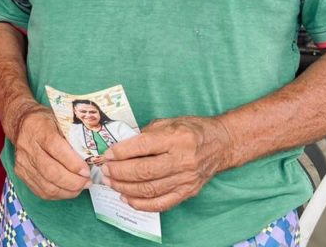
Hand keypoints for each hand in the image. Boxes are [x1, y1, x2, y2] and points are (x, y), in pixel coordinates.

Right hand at [12, 107, 89, 199]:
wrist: (20, 124)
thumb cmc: (44, 121)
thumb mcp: (59, 120)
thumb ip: (72, 136)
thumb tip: (92, 155)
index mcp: (39, 129)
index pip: (56, 149)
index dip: (73, 163)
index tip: (87, 171)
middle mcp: (28, 147)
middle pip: (51, 171)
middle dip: (73, 181)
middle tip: (87, 182)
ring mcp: (23, 163)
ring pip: (46, 185)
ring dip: (67, 191)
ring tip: (81, 187)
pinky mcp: (21, 174)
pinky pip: (41, 191)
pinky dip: (58, 194)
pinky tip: (68, 190)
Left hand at [100, 115, 232, 211]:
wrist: (222, 144)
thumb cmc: (192, 129)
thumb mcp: (169, 122)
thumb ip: (146, 134)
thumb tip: (121, 147)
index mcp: (176, 138)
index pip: (142, 146)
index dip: (120, 152)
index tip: (106, 154)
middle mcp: (182, 160)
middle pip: (143, 171)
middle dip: (118, 172)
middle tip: (104, 170)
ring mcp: (186, 179)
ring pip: (149, 189)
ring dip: (125, 188)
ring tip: (110, 182)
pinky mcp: (188, 192)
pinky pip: (161, 203)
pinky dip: (141, 204)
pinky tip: (127, 198)